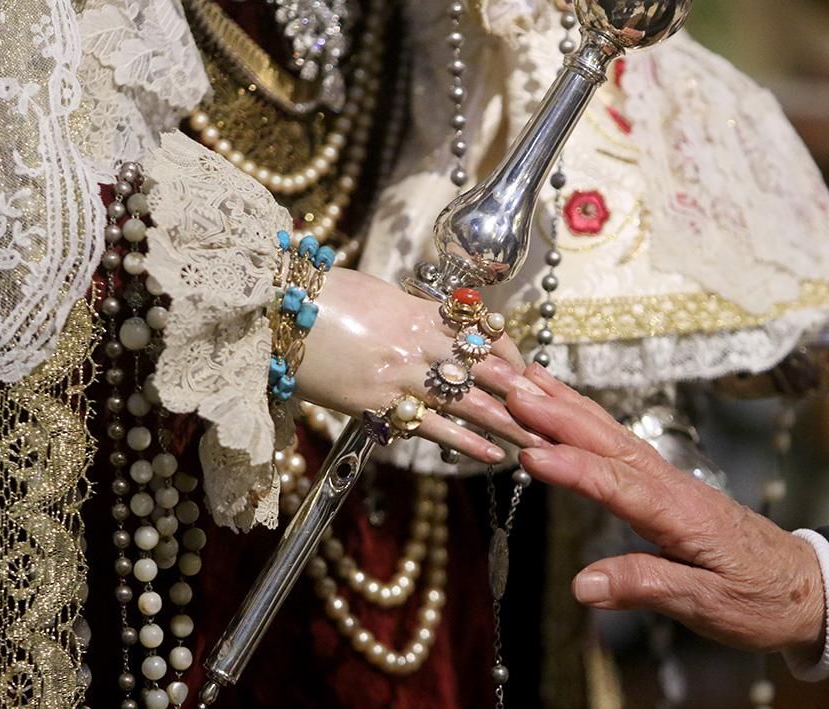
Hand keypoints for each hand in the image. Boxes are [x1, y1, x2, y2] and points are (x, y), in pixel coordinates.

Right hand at [296, 268, 547, 463]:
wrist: (273, 311)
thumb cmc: (321, 295)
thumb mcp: (376, 294)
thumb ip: (411, 313)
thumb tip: (435, 324)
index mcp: (419, 311)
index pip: (482, 333)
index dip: (510, 353)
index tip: (529, 369)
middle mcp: (418, 344)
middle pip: (485, 371)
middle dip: (523, 394)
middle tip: (555, 413)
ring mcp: (398, 377)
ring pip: (468, 402)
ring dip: (507, 424)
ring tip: (537, 441)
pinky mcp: (374, 405)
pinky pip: (430, 427)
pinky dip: (464, 443)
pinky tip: (491, 456)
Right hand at [507, 364, 825, 656]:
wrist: (804, 585)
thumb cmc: (759, 598)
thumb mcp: (708, 605)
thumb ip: (646, 587)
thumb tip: (584, 585)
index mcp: (679, 512)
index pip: (616, 484)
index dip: (572, 469)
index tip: (530, 454)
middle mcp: (668, 484)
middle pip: (605, 440)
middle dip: (556, 413)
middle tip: (511, 387)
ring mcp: (664, 477)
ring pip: (608, 431)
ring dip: (564, 403)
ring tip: (525, 377)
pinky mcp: (661, 481)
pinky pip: (615, 441)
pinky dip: (585, 416)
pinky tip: (564, 404)